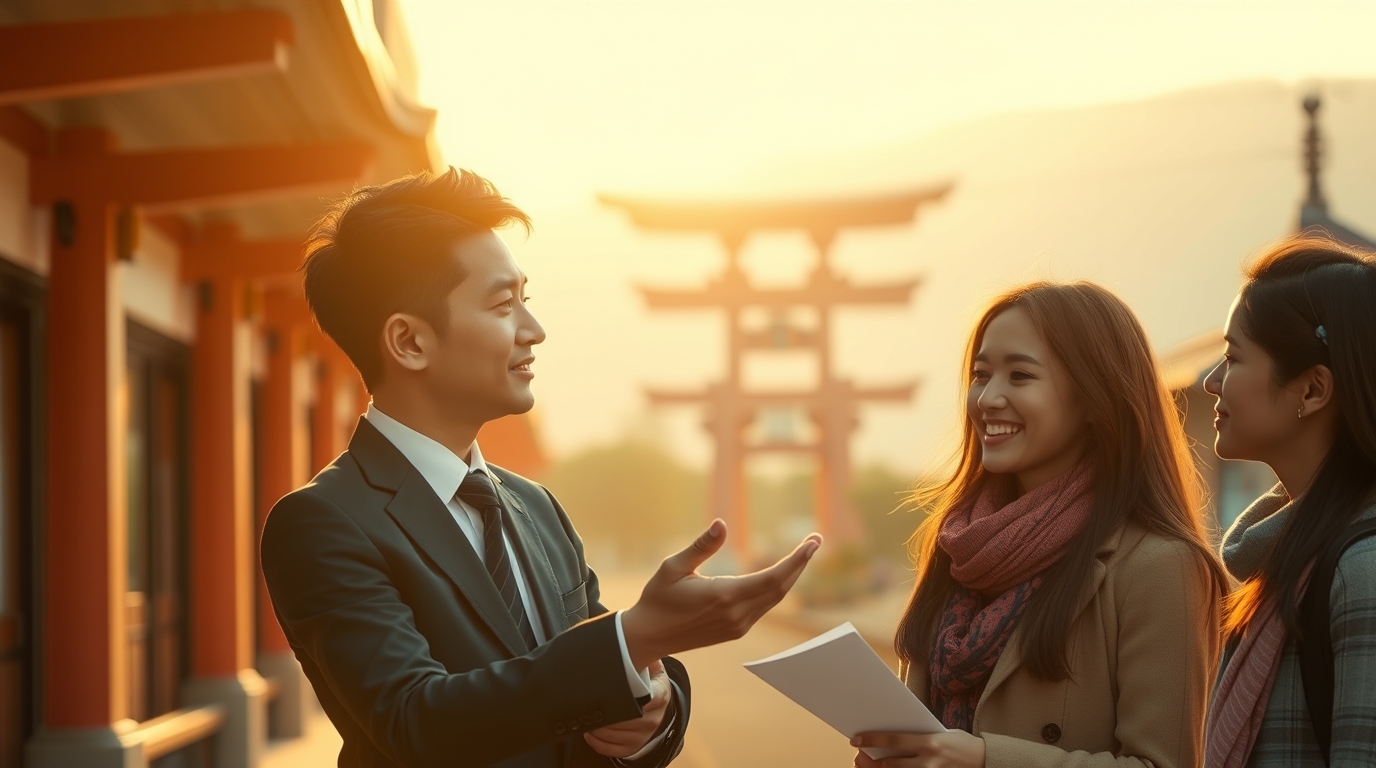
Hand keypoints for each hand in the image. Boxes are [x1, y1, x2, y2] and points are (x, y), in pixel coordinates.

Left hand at [584, 660, 671, 757]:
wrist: (657, 702)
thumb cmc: (649, 681)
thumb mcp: (651, 665)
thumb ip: (642, 653)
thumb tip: (629, 637)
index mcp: (661, 694)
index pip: (650, 697)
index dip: (629, 696)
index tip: (613, 692)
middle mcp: (655, 717)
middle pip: (628, 720)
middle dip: (607, 713)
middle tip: (589, 705)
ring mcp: (645, 735)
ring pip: (617, 736)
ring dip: (598, 728)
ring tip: (587, 717)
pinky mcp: (635, 746)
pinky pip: (613, 750)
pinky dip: (598, 743)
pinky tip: (589, 732)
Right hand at [621, 520, 821, 668]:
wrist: (649, 636)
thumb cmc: (658, 598)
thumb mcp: (673, 567)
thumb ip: (701, 547)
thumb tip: (721, 523)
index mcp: (723, 595)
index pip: (773, 578)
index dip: (797, 560)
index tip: (813, 542)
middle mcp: (736, 614)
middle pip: (780, 588)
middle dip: (800, 564)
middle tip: (815, 541)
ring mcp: (738, 626)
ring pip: (774, 599)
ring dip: (791, 576)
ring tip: (803, 553)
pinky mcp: (735, 631)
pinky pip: (763, 607)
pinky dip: (776, 589)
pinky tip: (781, 574)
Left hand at [851, 731, 984, 767]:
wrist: (986, 760)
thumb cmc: (961, 743)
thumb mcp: (941, 733)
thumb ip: (919, 738)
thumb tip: (894, 739)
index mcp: (929, 742)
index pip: (894, 739)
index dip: (873, 739)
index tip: (856, 739)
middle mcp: (928, 760)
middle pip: (891, 763)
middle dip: (871, 761)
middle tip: (858, 756)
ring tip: (869, 764)